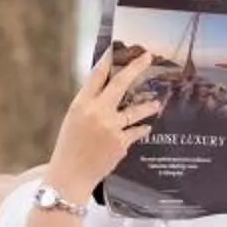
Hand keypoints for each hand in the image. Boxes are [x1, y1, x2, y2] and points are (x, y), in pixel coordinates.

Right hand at [47, 50, 162, 201]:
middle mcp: (96, 113)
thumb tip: (108, 91)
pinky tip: (146, 128)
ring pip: (137, 109)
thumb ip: (90, 105)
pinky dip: (142, 129)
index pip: (96, 76)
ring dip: (149, 105)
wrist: (69, 178)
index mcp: (80, 105)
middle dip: (136, 68)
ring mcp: (111, 128)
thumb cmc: (69, 148)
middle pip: (120, 84)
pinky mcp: (121, 143)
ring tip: (157, 103)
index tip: (116, 49)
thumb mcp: (74, 121)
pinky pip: (137, 131)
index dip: (107, 60)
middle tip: (149, 57)